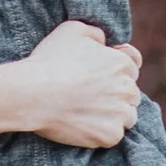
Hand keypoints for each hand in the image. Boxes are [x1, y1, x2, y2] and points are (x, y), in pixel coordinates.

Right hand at [13, 20, 142, 148]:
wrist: (33, 93)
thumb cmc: (50, 60)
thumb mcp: (72, 30)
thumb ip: (95, 33)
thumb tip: (104, 40)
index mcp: (122, 63)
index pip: (132, 67)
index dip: (115, 71)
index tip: (99, 77)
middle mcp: (127, 88)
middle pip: (131, 94)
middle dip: (116, 94)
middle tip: (91, 96)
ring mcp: (120, 113)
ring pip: (128, 117)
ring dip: (114, 115)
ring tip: (90, 113)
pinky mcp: (109, 135)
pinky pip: (114, 136)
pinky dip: (102, 132)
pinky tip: (84, 125)